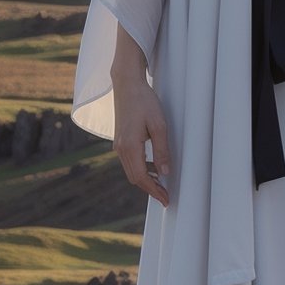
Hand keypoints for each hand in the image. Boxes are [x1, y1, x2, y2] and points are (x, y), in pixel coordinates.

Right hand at [112, 74, 170, 205]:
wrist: (127, 85)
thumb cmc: (144, 102)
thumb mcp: (159, 125)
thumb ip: (162, 151)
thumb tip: (165, 173)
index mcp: (129, 146)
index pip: (141, 177)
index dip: (154, 190)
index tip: (166, 199)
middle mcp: (120, 148)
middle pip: (134, 178)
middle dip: (150, 189)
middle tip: (166, 196)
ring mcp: (118, 145)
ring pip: (131, 170)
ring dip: (145, 179)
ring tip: (162, 184)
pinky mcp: (120, 140)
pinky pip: (129, 161)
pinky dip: (141, 169)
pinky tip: (153, 167)